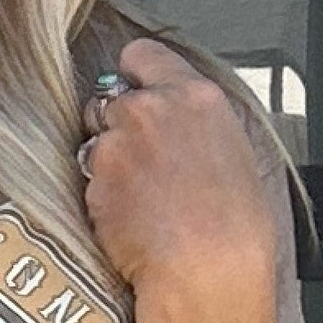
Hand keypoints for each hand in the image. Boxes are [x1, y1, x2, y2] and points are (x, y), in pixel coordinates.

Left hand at [82, 37, 280, 322]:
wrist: (208, 267)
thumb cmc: (234, 224)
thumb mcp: (232, 151)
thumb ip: (195, 122)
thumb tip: (177, 120)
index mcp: (196, 96)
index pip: (142, 54)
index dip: (133, 76)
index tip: (133, 89)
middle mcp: (150, 110)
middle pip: (110, 99)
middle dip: (116, 124)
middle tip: (140, 161)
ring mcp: (115, 143)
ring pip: (94, 139)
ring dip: (106, 161)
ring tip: (139, 197)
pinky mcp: (93, 179)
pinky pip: (88, 179)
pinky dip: (100, 195)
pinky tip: (128, 218)